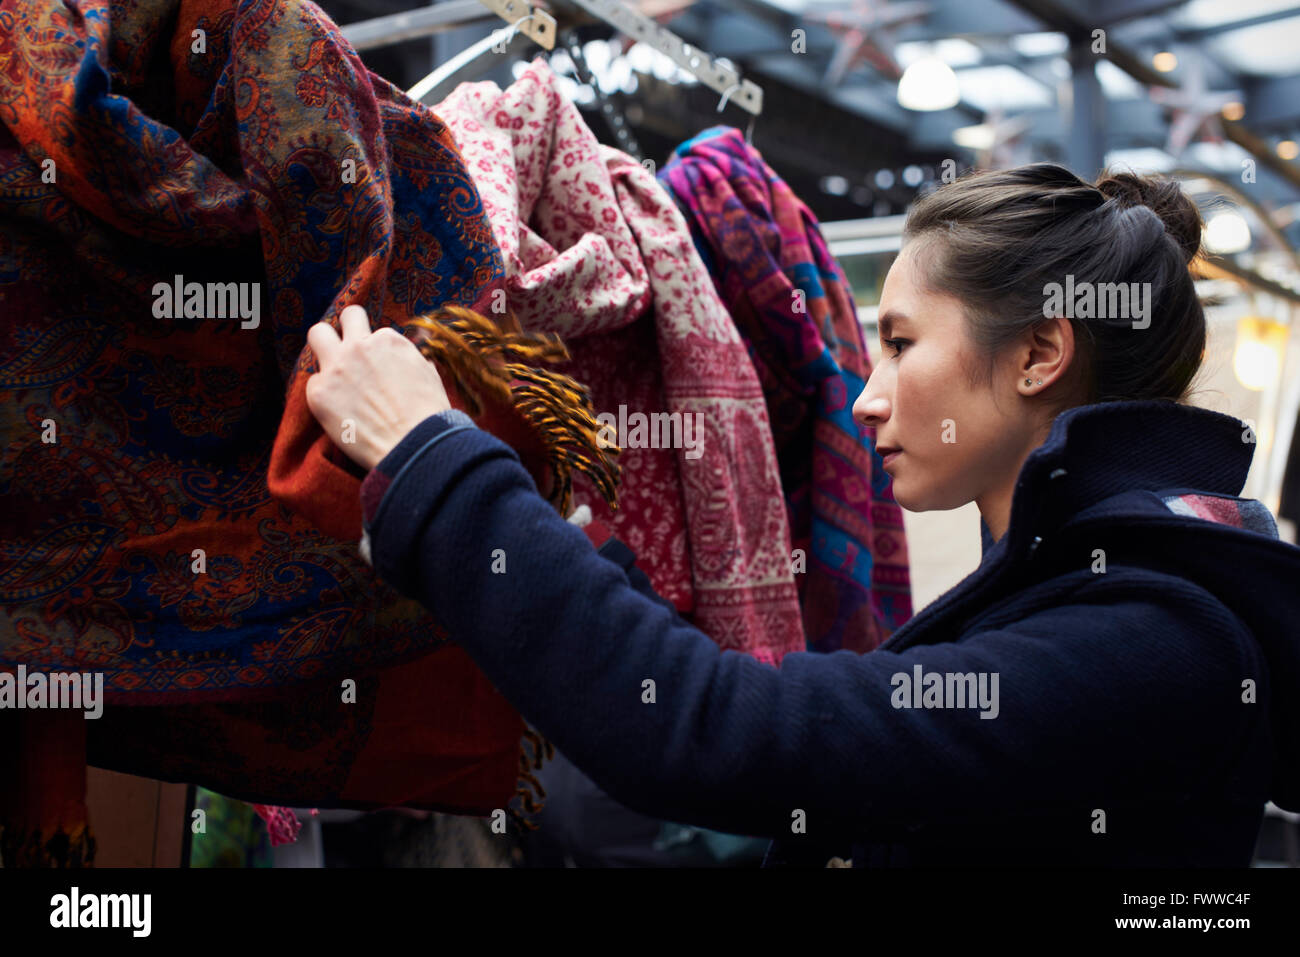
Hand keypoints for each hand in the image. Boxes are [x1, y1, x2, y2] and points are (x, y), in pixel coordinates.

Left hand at [306, 305, 451, 470]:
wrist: (414, 446)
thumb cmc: (428, 417)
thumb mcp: (429, 376)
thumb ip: (412, 360)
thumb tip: (409, 360)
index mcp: (389, 341)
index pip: (377, 333)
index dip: (378, 351)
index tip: (379, 368)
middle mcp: (360, 347)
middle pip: (347, 316)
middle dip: (347, 329)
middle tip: (349, 350)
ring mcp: (337, 367)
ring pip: (318, 334)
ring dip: (324, 347)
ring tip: (333, 370)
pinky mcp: (319, 393)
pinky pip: (313, 383)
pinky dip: (323, 395)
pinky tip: (337, 411)